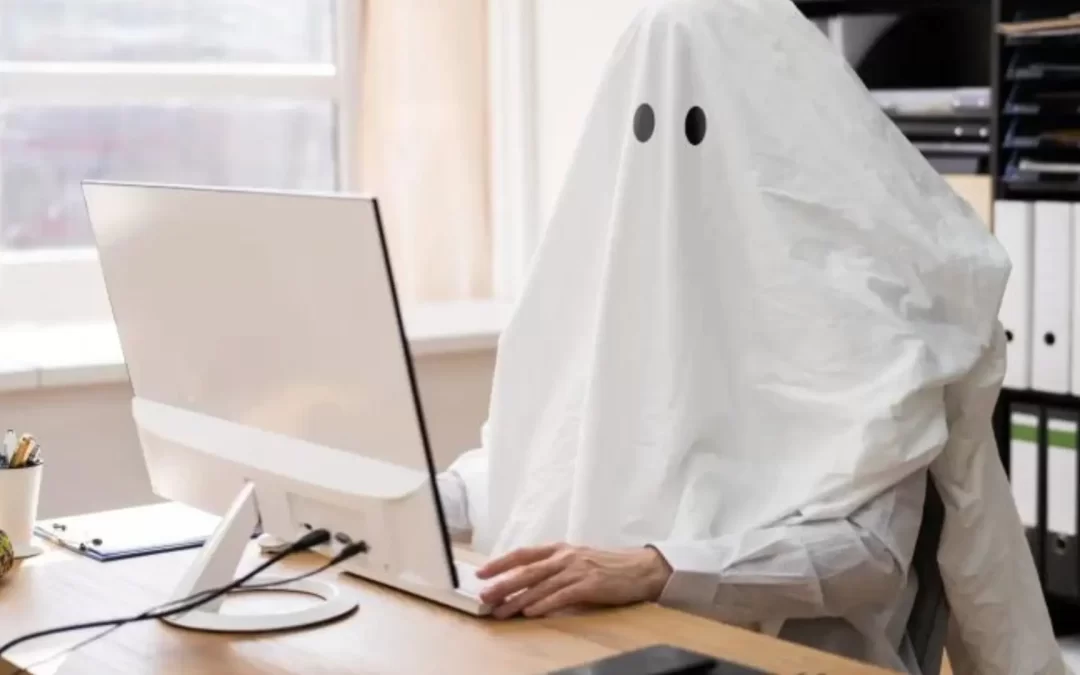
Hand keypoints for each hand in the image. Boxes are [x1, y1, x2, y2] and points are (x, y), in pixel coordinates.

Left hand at [476, 543, 672, 618]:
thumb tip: (525, 584)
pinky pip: (562, 596)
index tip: (481, 572)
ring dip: (517, 600)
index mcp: (559, 549)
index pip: (523, 555)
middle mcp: (565, 557)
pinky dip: (544, 604)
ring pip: (540, 586)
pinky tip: (531, 612)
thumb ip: (553, 568)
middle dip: (502, 584)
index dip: (501, 563)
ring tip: (500, 611)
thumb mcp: (577, 560)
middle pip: (526, 571)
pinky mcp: (589, 585)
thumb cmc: (607, 566)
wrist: (640, 568)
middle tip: (483, 596)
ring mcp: (577, 570)